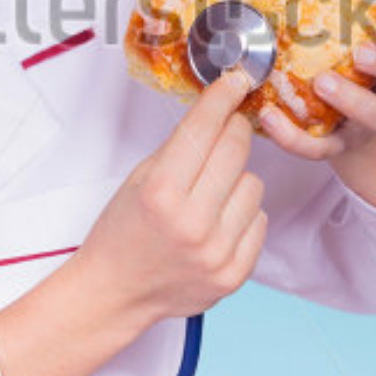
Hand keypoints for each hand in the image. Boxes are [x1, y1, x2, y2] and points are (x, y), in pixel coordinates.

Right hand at [76, 66, 266, 336]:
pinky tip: (218, 223)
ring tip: (209, 196)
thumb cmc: (122, 232)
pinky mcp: (234, 274)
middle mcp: (192, 223)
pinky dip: (243, 215)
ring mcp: (217, 252)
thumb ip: (181, 148)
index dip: (223, 98)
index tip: (237, 82)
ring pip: (254, 184)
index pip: (204, 130)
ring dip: (237, 181)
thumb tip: (222, 111)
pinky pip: (260, 221)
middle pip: (237, 150)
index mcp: (161, 193)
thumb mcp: (139, 179)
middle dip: (232, 132)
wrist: (115, 293)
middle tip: (224, 132)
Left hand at [257, 1, 375, 164]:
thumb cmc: (358, 59)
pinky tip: (270, 116)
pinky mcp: (339, 145)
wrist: (356, 128)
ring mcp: (371, 120)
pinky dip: (296, 137)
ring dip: (354, 100)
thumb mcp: (369, 26)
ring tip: (322, 81)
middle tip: (362, 52)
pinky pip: (322, 147)